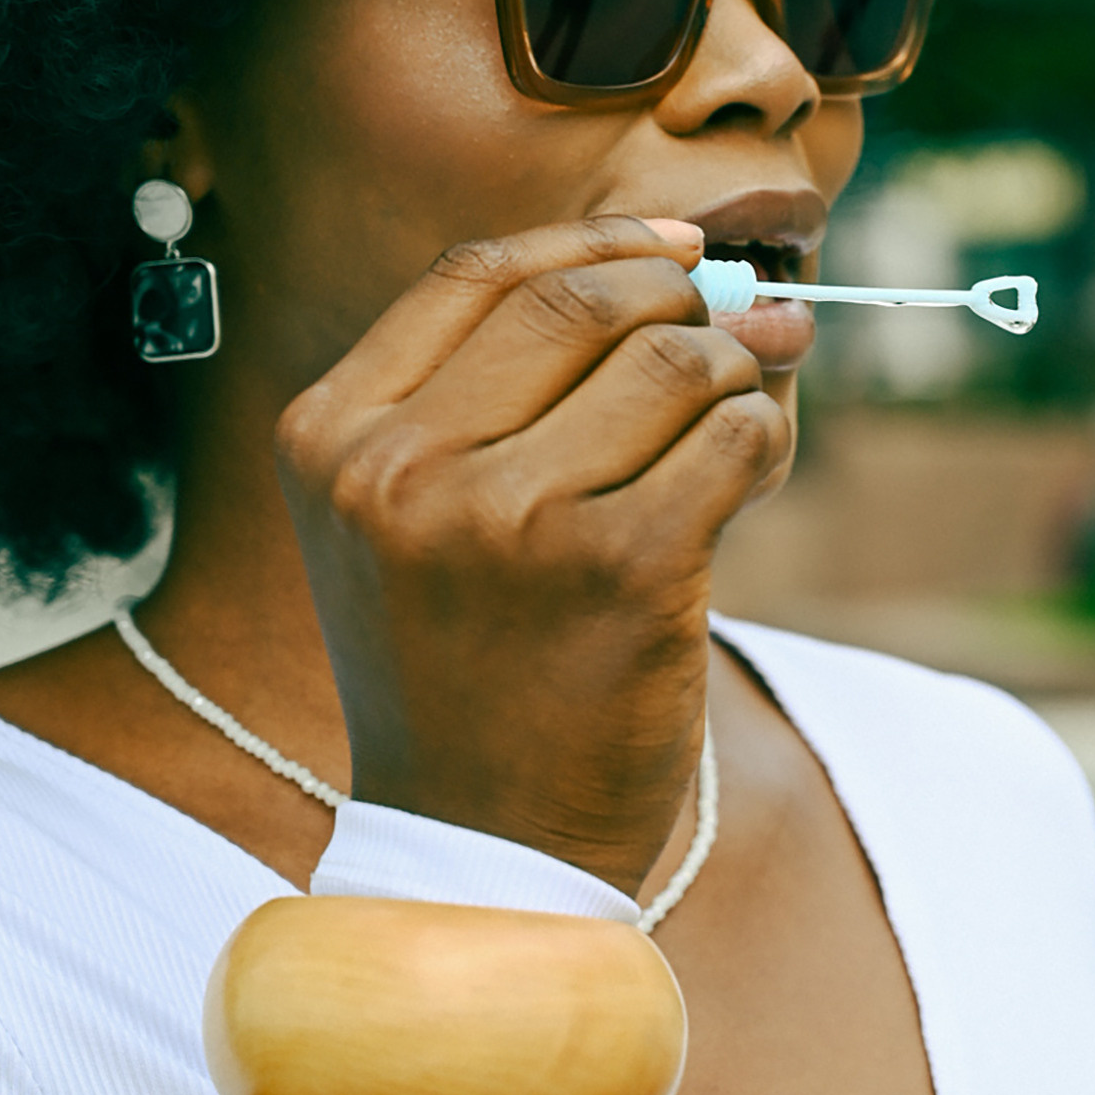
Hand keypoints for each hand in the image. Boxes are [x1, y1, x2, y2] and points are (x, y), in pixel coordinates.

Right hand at [273, 215, 786, 893]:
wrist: (482, 853)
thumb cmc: (463, 672)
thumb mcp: (408, 521)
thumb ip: (502, 394)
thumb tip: (694, 266)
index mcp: (333, 438)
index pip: (476, 274)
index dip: (593, 240)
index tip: (674, 247)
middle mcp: (402, 469)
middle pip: (580, 299)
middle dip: (681, 297)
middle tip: (741, 322)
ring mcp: (509, 519)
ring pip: (673, 361)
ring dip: (734, 373)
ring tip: (742, 413)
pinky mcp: (620, 570)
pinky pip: (732, 441)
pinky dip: (761, 441)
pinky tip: (750, 475)